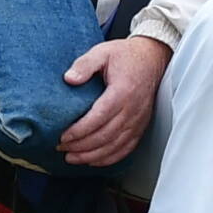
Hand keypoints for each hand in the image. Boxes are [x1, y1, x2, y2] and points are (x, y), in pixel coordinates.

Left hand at [61, 33, 173, 167]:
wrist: (152, 58)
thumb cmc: (126, 56)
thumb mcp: (102, 52)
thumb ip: (84, 64)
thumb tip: (69, 79)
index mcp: (122, 92)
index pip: (99, 118)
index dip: (80, 130)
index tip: (63, 135)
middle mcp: (133, 109)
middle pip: (105, 136)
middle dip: (81, 146)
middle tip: (61, 148)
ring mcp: (139, 120)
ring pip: (115, 146)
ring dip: (92, 156)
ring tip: (72, 158)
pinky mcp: (141, 126)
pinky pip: (126, 148)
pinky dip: (109, 158)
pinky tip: (94, 160)